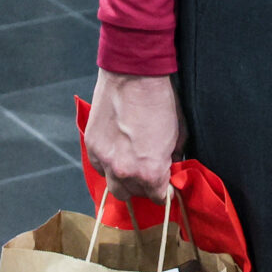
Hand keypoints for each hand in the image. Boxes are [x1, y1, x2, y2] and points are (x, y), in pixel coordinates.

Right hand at [85, 68, 181, 200]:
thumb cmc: (160, 100)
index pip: (158, 197)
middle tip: (149, 172)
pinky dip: (107, 164)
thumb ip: (173, 156)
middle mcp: (125, 172)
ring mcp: (105, 160)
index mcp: (150, 172)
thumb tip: (169, 164)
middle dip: (144, 186)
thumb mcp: (179, 132)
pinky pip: (98, 167)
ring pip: (113, 186)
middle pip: (134, 195)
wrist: (134, 74)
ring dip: (124, 179)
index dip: (164, 191)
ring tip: (131, 163)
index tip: (165, 184)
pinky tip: (116, 151)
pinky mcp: (92, 146)